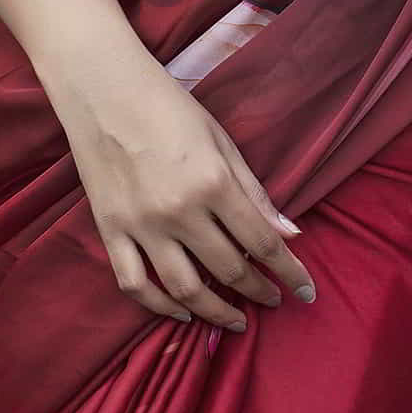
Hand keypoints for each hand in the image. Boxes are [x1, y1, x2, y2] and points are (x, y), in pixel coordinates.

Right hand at [51, 53, 315, 330]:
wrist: (105, 91)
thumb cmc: (171, 109)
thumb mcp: (223, 142)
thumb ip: (254, 192)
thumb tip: (290, 234)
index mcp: (214, 184)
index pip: (263, 243)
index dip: (290, 272)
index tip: (306, 292)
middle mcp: (179, 212)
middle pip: (228, 270)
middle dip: (259, 292)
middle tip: (274, 301)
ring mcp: (141, 226)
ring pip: (184, 289)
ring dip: (215, 311)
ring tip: (235, 320)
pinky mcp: (110, 231)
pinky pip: (135, 284)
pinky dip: (159, 306)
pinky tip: (181, 312)